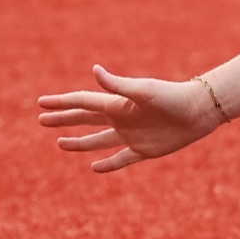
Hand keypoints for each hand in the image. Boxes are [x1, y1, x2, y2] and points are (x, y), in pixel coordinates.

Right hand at [37, 65, 222, 172]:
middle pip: (85, 119)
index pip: (82, 102)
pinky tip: (95, 168)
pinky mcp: (144, 151)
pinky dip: (108, 165)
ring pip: (97, 141)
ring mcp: (131, 135)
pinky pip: (121, 159)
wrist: (199, 111)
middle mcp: (120, 119)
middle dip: (63, 120)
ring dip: (79, 143)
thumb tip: (94, 70)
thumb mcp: (143, 91)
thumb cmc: (172, 97)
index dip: (61, 103)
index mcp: (116, 104)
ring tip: (59, 143)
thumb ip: (118, 85)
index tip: (41, 103)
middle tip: (41, 120)